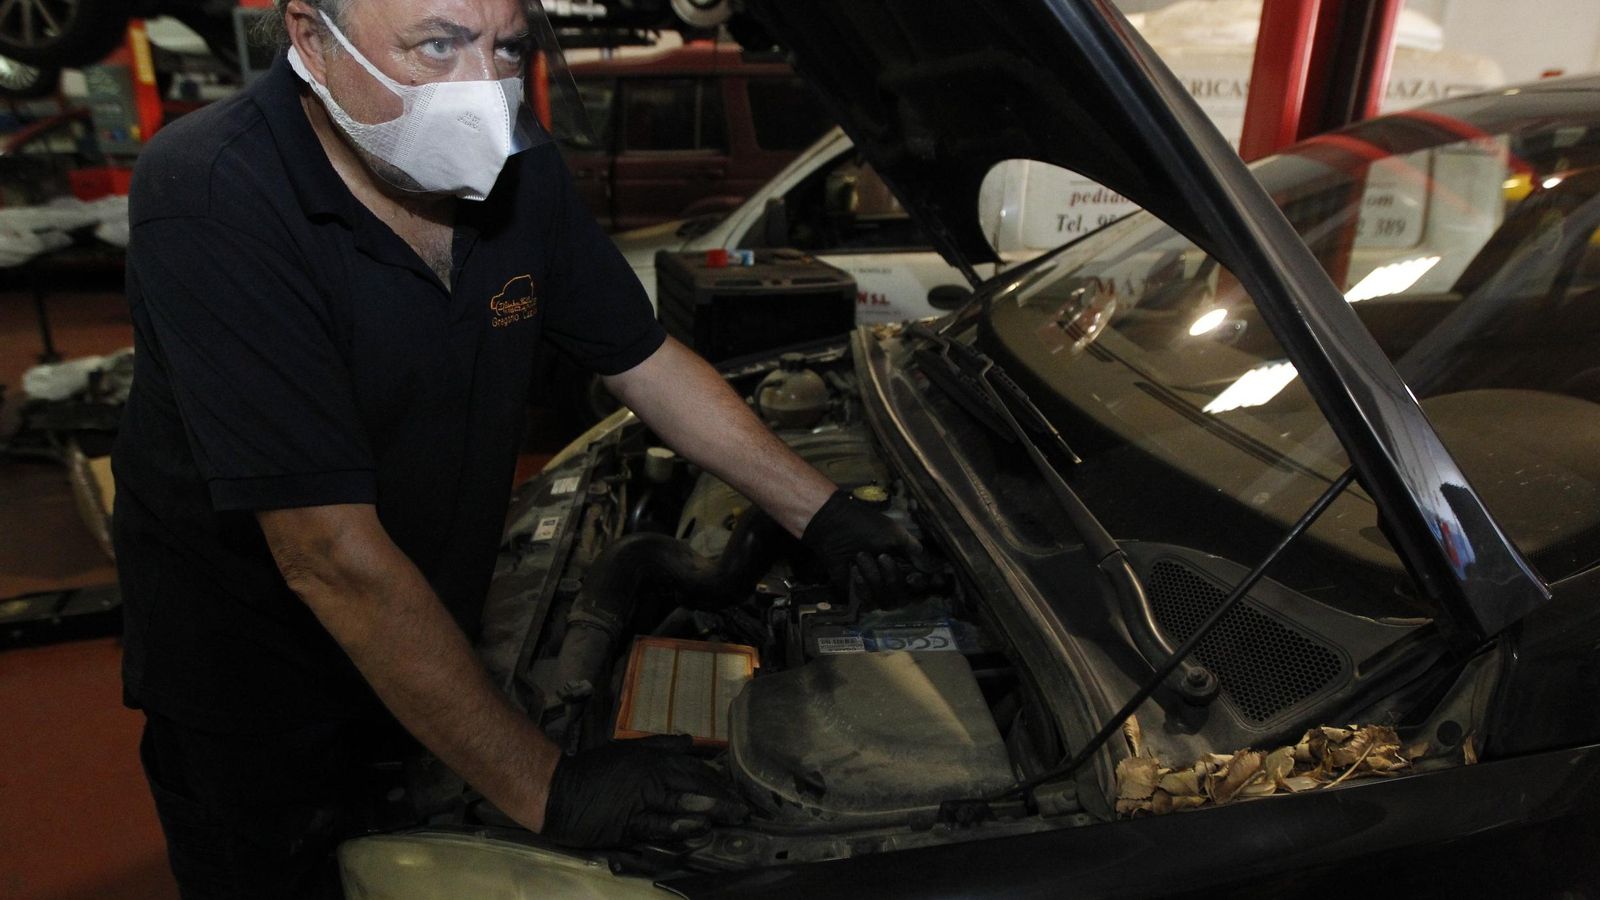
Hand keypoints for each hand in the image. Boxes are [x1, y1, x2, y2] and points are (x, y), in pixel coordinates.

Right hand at [541, 735, 747, 847]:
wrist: (558, 791)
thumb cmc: (593, 770)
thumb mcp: (627, 749)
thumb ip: (659, 745)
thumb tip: (688, 741)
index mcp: (652, 758)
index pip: (693, 768)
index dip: (717, 780)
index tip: (736, 792)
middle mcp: (650, 776)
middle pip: (693, 784)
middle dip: (722, 797)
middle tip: (744, 810)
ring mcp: (640, 800)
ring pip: (680, 802)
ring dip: (709, 809)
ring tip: (732, 816)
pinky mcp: (628, 823)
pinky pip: (657, 824)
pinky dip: (678, 826)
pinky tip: (698, 827)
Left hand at [801, 488, 934, 600]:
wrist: (833, 528)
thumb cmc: (865, 526)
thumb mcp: (895, 534)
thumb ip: (915, 551)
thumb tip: (935, 569)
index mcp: (904, 564)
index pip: (921, 586)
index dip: (921, 586)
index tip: (914, 578)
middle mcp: (893, 579)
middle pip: (905, 597)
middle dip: (892, 577)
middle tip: (881, 557)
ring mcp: (876, 588)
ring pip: (887, 601)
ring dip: (874, 577)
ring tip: (860, 556)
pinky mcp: (859, 594)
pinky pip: (869, 603)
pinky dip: (863, 586)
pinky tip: (854, 570)